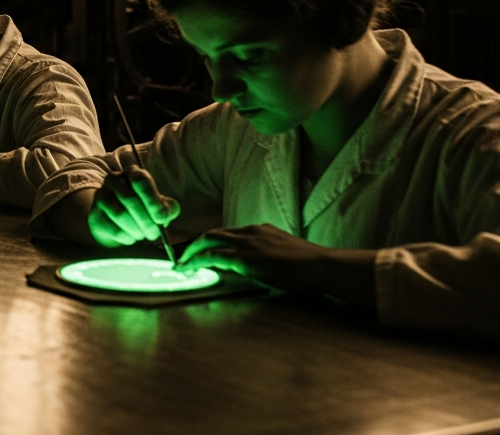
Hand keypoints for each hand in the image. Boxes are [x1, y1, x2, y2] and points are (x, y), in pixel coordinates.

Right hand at [87, 166, 180, 246]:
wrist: (115, 219)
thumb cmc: (142, 208)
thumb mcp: (158, 204)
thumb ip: (168, 208)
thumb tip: (165, 214)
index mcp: (133, 173)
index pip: (140, 180)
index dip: (152, 200)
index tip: (161, 218)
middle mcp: (114, 180)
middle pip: (130, 200)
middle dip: (146, 221)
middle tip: (154, 234)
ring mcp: (101, 196)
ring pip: (120, 215)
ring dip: (136, 230)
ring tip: (142, 235)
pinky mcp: (95, 215)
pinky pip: (113, 229)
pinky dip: (126, 237)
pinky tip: (130, 237)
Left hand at [175, 224, 332, 290]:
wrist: (319, 265)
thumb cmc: (307, 265)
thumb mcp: (282, 254)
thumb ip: (265, 255)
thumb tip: (252, 266)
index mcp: (259, 230)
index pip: (226, 233)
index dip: (209, 241)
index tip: (198, 249)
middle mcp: (250, 232)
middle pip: (213, 233)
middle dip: (193, 243)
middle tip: (180, 254)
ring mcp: (247, 243)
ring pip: (209, 241)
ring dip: (191, 251)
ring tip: (179, 262)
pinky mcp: (246, 258)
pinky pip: (213, 256)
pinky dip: (197, 260)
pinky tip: (188, 268)